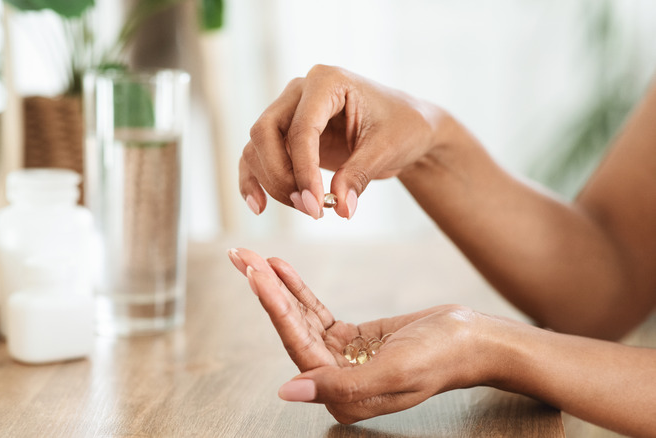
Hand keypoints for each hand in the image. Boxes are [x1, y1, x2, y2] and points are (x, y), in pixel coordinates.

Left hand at [228, 247, 494, 423]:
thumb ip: (339, 385)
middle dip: (265, 291)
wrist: (473, 341)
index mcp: (342, 395)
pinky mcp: (351, 339)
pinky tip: (281, 269)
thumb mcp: (393, 371)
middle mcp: (335, 381)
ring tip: (255, 256)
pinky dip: (298, 290)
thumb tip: (287, 391)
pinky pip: (316, 312)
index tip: (253, 274)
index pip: (296, 345)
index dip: (273, 307)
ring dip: (277, 287)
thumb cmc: (442, 358)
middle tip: (241, 257)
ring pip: (299, 318)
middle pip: (290, 329)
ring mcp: (342, 359)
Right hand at [240, 65, 447, 218]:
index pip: (301, 128)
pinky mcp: (284, 135)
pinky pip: (257, 156)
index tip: (316, 204)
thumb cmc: (402, 127)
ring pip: (257, 147)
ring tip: (307, 209)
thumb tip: (341, 209)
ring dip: (273, 183)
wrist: (407, 128)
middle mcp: (299, 91)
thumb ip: (359, 175)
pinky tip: (259, 206)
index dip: (304, 170)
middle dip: (281, 176)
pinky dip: (254, 181)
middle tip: (310, 209)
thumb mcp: (387, 149)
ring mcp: (288, 111)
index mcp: (327, 81)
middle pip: (265, 133)